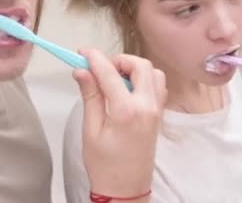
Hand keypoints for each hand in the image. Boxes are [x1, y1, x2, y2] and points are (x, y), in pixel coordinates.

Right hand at [74, 48, 166, 198]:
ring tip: (114, 78)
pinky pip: (158, 86)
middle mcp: (147, 107)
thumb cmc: (105, 165)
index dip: (95, 58)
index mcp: (128, 111)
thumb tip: (82, 71)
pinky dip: (144, 79)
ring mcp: (157, 110)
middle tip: (100, 67)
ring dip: (134, 68)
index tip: (83, 53)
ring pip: (153, 73)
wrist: (126, 189)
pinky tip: (127, 89)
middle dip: (119, 60)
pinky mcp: (159, 115)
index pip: (110, 73)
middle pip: (140, 65)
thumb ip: (90, 96)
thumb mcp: (91, 130)